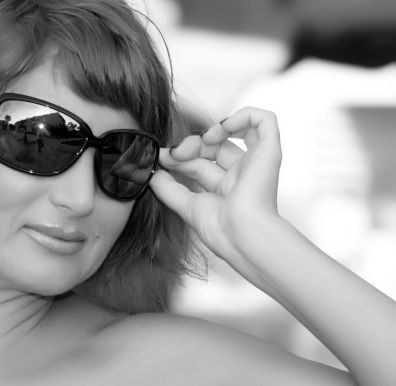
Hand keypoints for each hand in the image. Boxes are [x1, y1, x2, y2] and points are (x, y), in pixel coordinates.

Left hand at [149, 107, 281, 257]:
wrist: (241, 233)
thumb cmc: (220, 229)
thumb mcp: (186, 205)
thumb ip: (169, 189)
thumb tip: (153, 175)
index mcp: (226, 190)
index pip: (200, 163)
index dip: (180, 156)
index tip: (162, 157)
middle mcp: (242, 175)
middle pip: (215, 146)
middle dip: (192, 144)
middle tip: (177, 152)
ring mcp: (256, 162)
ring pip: (239, 130)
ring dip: (216, 128)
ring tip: (205, 138)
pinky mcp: (269, 151)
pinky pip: (264, 120)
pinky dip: (242, 115)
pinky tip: (223, 129)